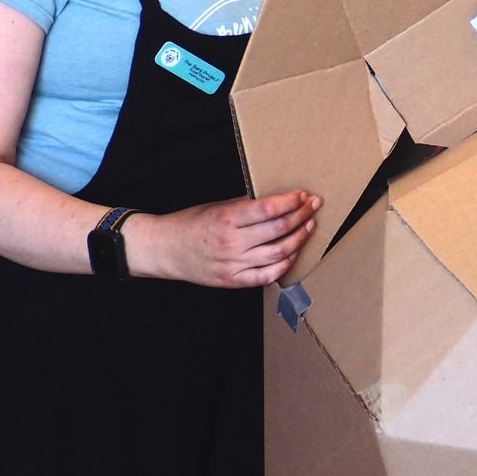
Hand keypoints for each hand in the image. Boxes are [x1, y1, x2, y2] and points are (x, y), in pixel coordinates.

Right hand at [130, 190, 320, 287]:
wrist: (163, 250)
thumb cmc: (190, 224)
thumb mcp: (216, 207)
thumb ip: (245, 206)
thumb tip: (277, 201)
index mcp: (226, 219)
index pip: (268, 209)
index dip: (290, 201)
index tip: (303, 195)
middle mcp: (231, 243)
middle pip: (278, 229)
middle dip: (301, 215)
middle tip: (313, 206)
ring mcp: (233, 264)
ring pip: (278, 253)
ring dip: (299, 238)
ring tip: (308, 226)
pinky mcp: (233, 281)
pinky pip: (266, 276)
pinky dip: (284, 265)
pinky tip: (293, 253)